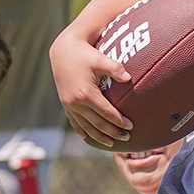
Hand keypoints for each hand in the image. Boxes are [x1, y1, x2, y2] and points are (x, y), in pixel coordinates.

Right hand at [49, 32, 132, 147]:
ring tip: (112, 143)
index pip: (107, 113)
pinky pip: (74, 122)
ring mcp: (69, 105)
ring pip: (86, 127)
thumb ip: (116, 69)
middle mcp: (76, 102)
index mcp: (86, 93)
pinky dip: (82, 131)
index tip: (131, 126)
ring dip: (99, 136)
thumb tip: (129, 79)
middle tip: (126, 138)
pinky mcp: (65, 104)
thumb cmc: (85, 53)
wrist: (63, 50)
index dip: (119, 121)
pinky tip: (89, 138)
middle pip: (98, 123)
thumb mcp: (101, 59)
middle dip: (113, 132)